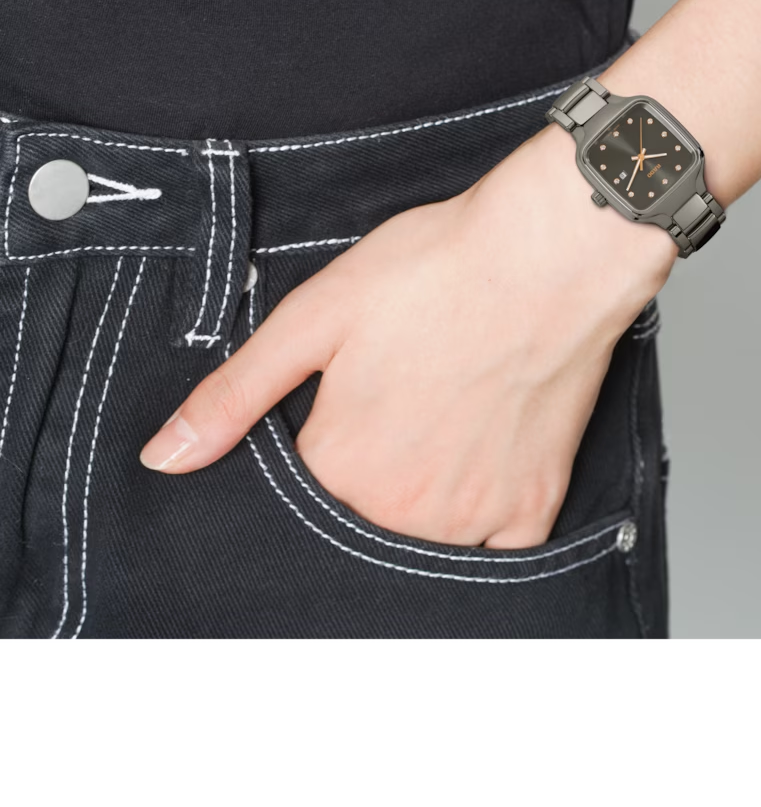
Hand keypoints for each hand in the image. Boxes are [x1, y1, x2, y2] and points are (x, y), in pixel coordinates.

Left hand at [139, 122, 677, 547]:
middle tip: (402, 407)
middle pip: (361, 524)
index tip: (347, 407)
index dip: (319, 448)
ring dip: (421, 503)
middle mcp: (402, 511)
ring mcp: (474, 517)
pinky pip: (496, 551)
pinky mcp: (534, 506)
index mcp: (339, 467)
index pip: (299, 497)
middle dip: (370, 479)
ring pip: (422, 543)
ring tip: (442, 424)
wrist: (551, 255)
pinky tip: (483, 461)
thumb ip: (236, 395)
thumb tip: (163, 459)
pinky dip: (485, 521)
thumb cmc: (437, 270)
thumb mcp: (316, 314)